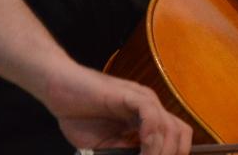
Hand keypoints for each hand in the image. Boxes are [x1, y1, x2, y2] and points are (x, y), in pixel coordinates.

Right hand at [44, 63, 192, 154]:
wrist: (58, 89)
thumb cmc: (78, 115)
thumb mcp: (106, 146)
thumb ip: (125, 153)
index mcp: (147, 120)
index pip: (177, 139)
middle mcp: (150, 108)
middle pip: (179, 134)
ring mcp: (142, 98)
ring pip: (168, 127)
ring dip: (160, 152)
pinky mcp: (129, 93)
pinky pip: (150, 112)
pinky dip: (151, 133)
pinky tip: (143, 145)